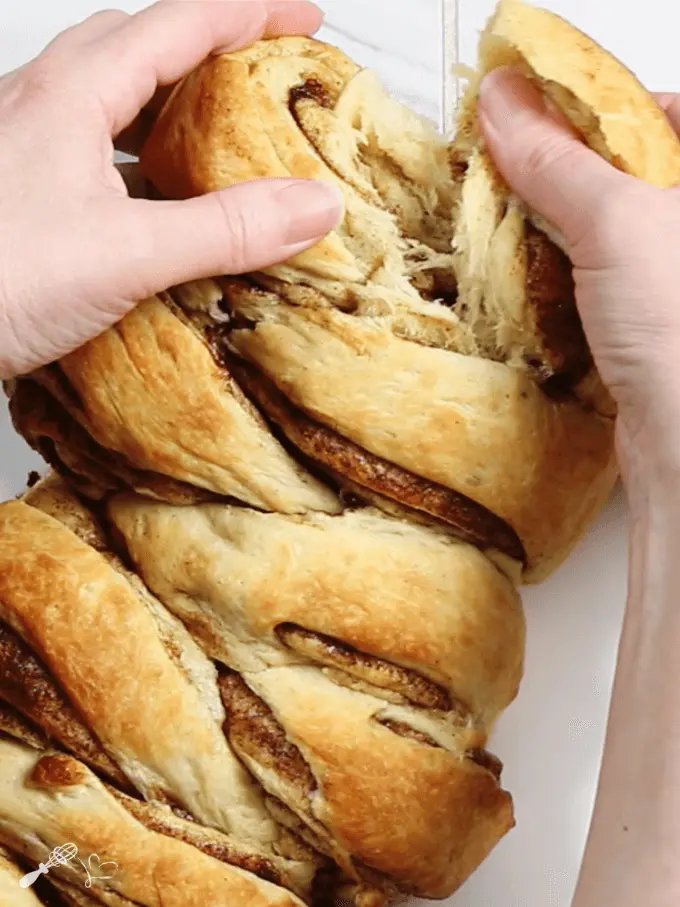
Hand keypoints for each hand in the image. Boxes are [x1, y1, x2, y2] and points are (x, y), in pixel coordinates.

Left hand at [0, 1, 341, 378]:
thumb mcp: (125, 254)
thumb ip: (224, 230)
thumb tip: (309, 206)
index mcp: (69, 95)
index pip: (180, 23)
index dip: (250, 14)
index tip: (303, 18)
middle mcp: (40, 106)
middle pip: (139, 47)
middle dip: (209, 51)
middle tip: (261, 73)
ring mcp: (24, 147)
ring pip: (112, 101)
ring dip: (171, 110)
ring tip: (221, 140)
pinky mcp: (19, 192)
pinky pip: (92, 154)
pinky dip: (140, 165)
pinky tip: (158, 206)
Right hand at [478, 70, 679, 497]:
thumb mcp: (616, 221)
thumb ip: (557, 158)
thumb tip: (502, 101)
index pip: (658, 110)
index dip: (593, 106)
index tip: (532, 113)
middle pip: (624, 169)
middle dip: (562, 170)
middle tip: (511, 170)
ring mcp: (670, 276)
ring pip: (605, 227)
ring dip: (554, 226)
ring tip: (510, 223)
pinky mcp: (649, 319)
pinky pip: (597, 275)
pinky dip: (559, 272)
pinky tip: (531, 276)